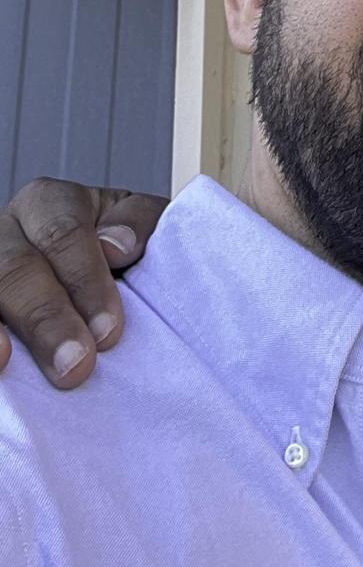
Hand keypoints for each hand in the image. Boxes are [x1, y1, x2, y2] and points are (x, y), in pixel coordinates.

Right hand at [0, 180, 166, 387]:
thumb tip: (115, 245)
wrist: (110, 268)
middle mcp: (8, 229)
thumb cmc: (125, 247)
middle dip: (47, 317)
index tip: (108, 330)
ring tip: (11, 363)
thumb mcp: (143, 224)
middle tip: (76, 363)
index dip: (85, 281)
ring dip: (9, 331)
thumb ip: (138, 223)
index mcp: (51, 203)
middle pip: (17, 268)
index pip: (63, 234)